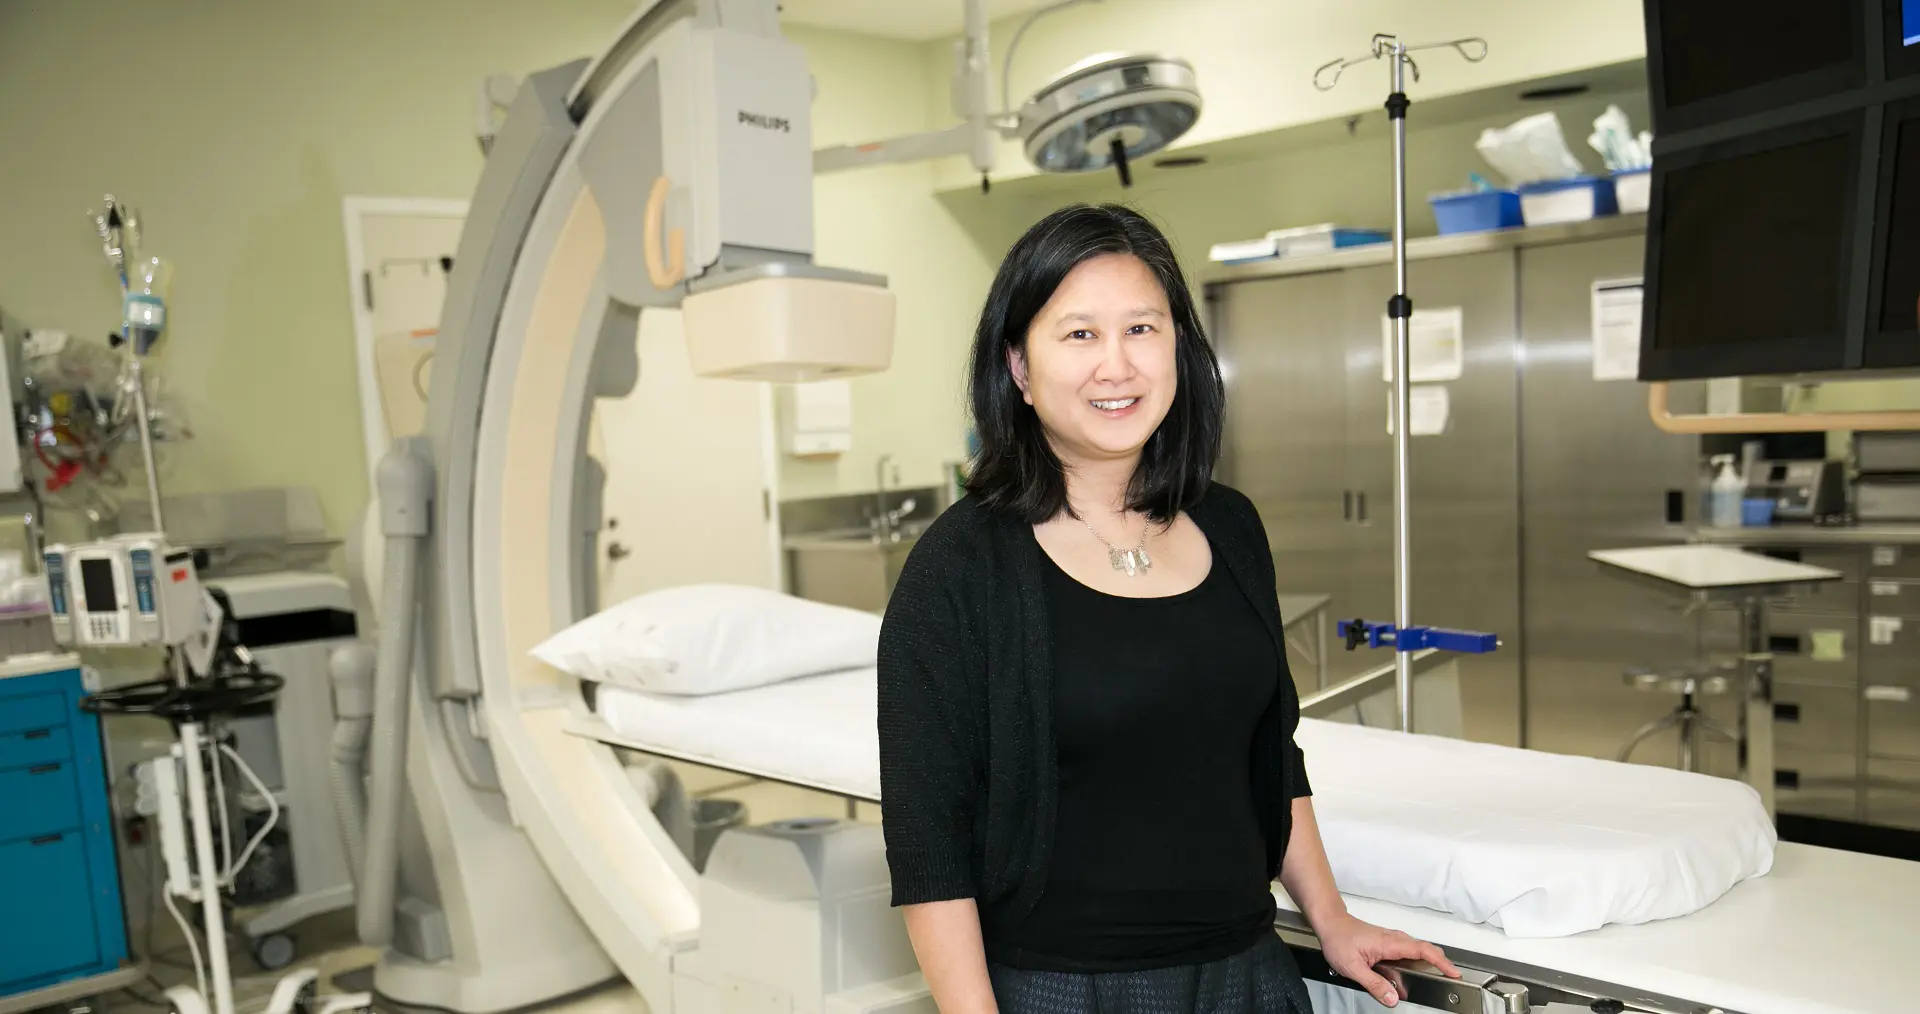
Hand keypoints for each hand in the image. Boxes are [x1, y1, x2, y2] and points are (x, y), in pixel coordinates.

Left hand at [1314, 912, 1458, 1007]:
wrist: (1330, 923)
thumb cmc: (1338, 939)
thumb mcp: (1353, 967)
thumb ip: (1374, 984)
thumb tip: (1392, 998)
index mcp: (1389, 944)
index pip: (1423, 950)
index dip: (1441, 961)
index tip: (1453, 971)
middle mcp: (1394, 938)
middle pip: (1425, 949)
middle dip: (1441, 962)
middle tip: (1451, 976)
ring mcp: (1392, 939)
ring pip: (1417, 949)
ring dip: (1430, 960)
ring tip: (1439, 974)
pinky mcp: (1388, 942)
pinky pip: (1409, 950)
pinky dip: (1418, 959)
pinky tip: (1414, 970)